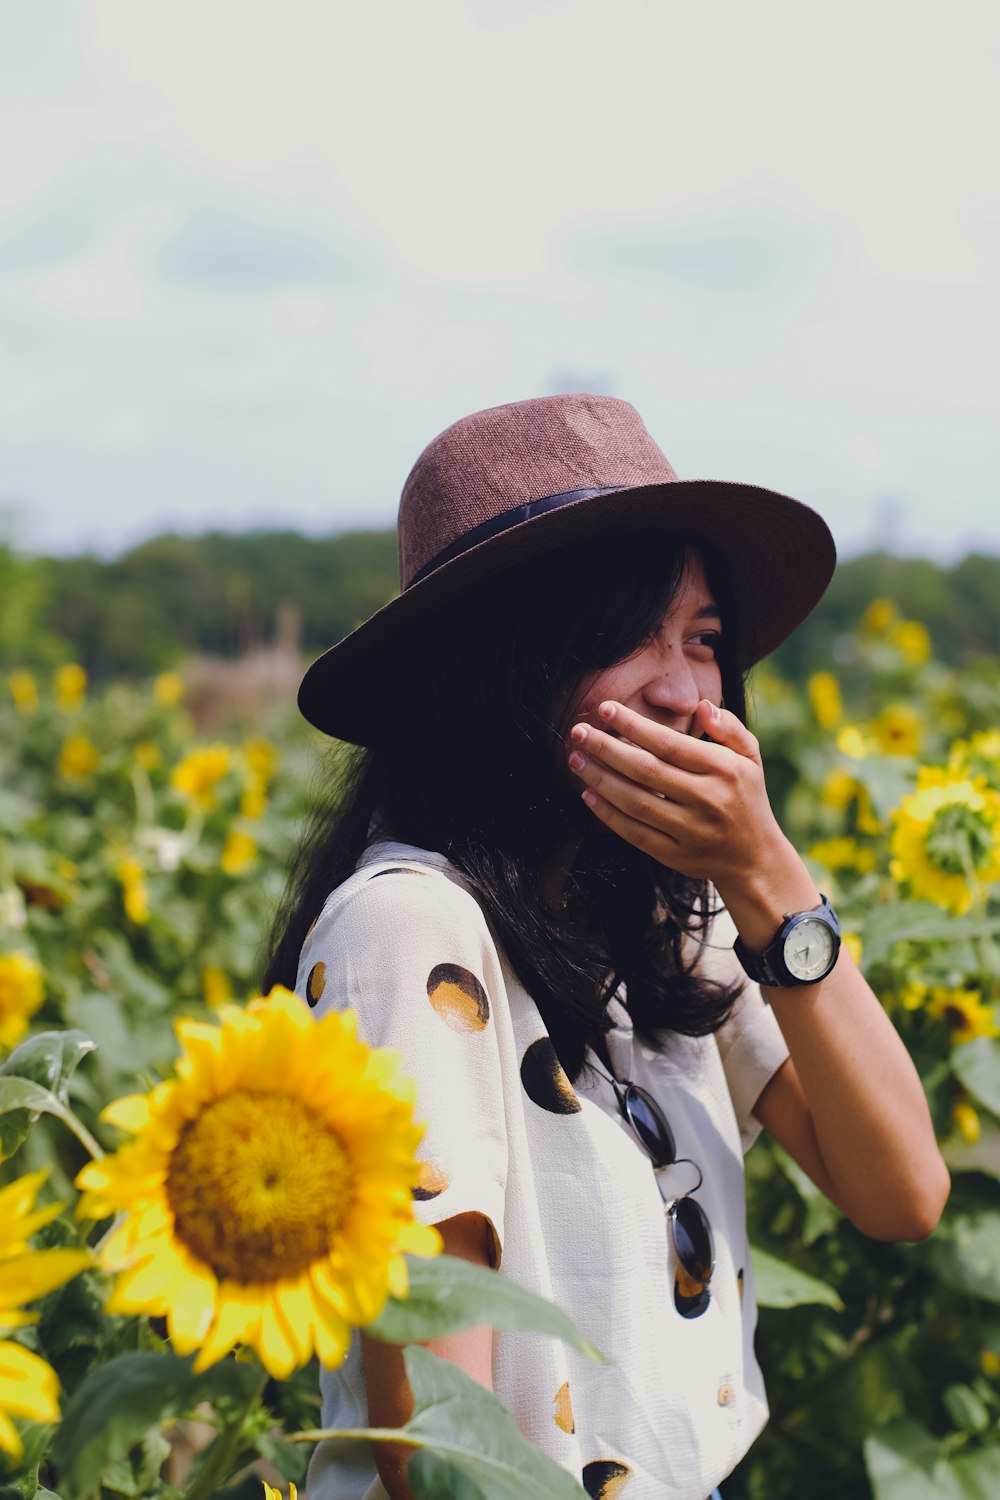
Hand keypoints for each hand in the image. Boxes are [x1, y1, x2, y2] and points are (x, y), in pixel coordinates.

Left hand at [567, 698, 786, 890]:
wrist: (755, 860)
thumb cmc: (746, 798)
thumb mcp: (750, 758)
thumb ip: (728, 728)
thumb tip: (701, 706)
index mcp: (724, 770)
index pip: (670, 744)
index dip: (634, 725)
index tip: (605, 709)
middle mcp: (708, 800)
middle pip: (647, 771)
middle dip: (606, 749)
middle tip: (578, 732)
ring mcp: (691, 831)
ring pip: (636, 803)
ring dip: (600, 779)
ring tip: (576, 759)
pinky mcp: (675, 856)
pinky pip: (635, 834)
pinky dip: (608, 815)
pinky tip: (588, 795)